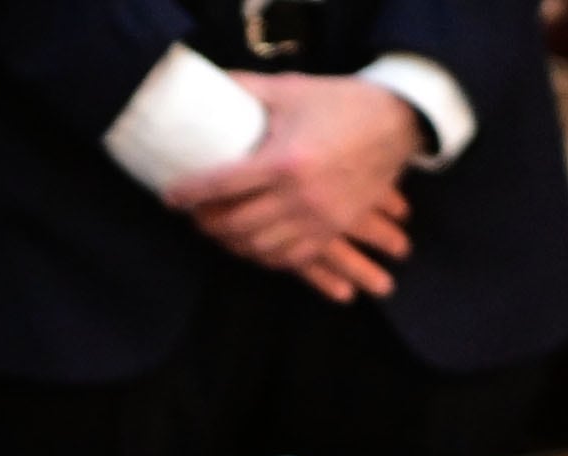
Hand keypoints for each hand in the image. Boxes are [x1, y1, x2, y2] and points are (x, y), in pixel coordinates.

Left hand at [167, 72, 420, 304]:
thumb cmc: (339, 103)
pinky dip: (265, 257)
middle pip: (235, 224)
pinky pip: (291, 258)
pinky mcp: (333, 230)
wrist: (397, 123)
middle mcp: (299, 196)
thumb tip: (209, 83)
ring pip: (259, 248)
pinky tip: (252, 248)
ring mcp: (317, 218)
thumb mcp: (291, 90)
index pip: (222, 185)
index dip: (189, 193)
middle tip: (195, 217)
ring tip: (219, 232)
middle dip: (207, 224)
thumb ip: (248, 90)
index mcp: (283, 161)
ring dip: (232, 245)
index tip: (170, 198)